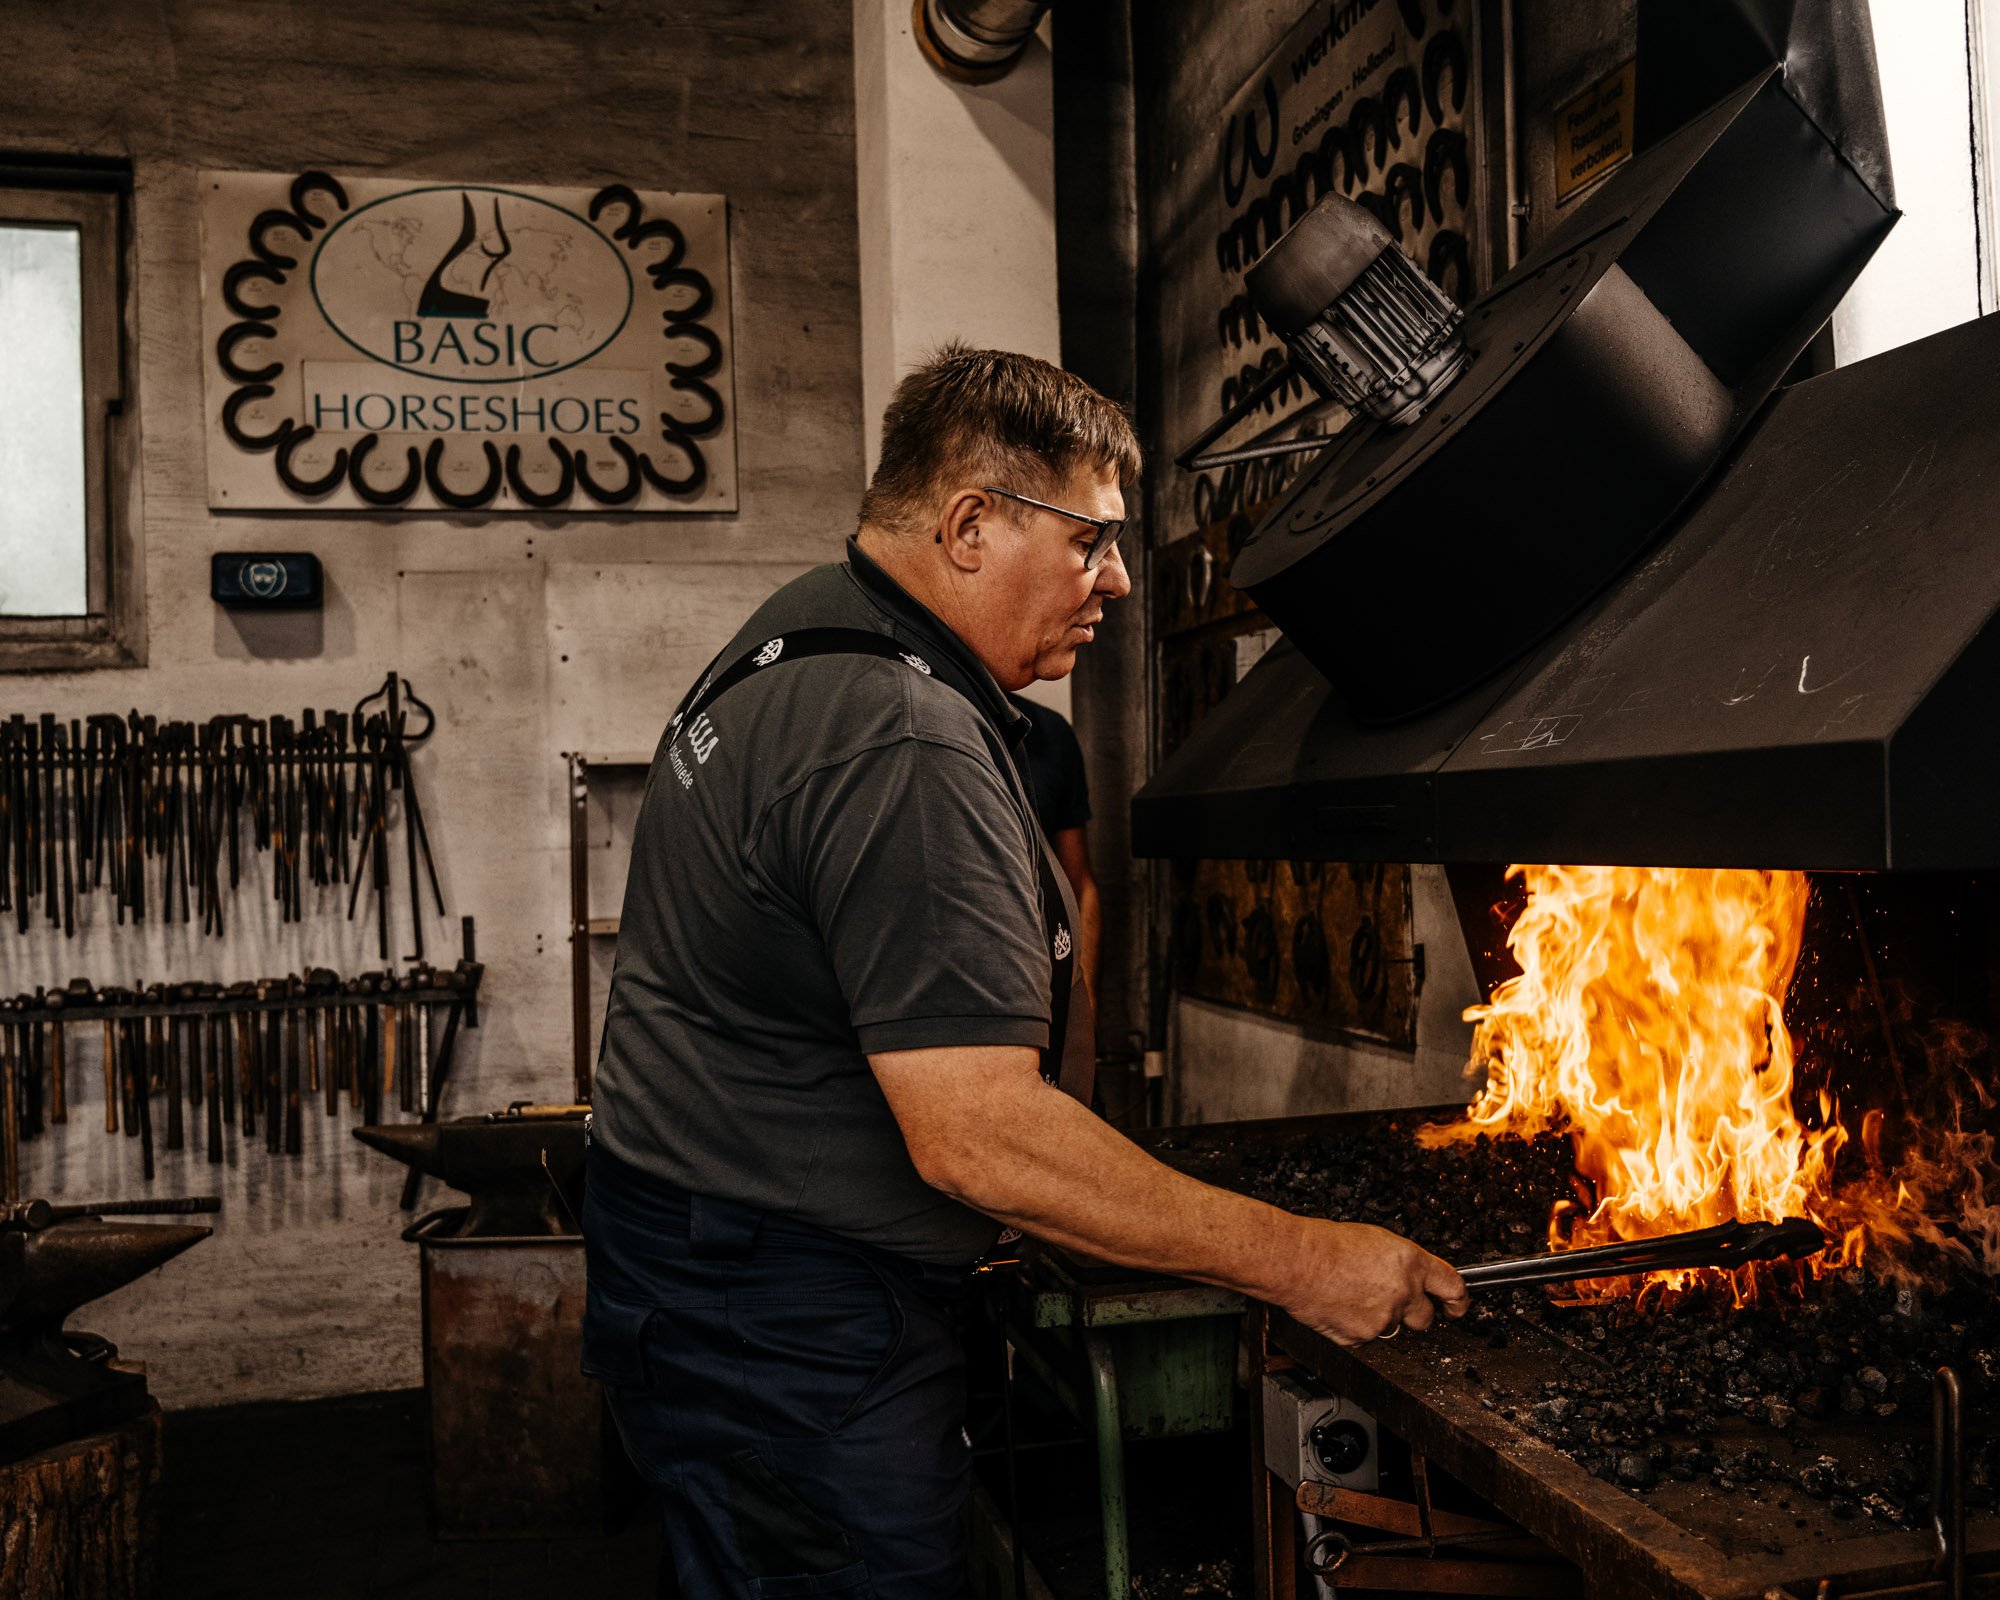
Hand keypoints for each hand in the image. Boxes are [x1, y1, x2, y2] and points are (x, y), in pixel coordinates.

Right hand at [1274, 1219, 1468, 1346]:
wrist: (1295, 1261)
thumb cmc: (1326, 1244)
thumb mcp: (1377, 1241)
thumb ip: (1402, 1264)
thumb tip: (1412, 1278)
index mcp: (1410, 1263)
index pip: (1452, 1287)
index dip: (1459, 1301)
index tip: (1457, 1307)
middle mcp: (1403, 1292)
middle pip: (1425, 1317)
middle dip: (1413, 1313)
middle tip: (1389, 1301)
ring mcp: (1384, 1318)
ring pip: (1392, 1327)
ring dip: (1379, 1317)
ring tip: (1351, 1295)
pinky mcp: (1362, 1337)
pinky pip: (1366, 1338)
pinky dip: (1355, 1327)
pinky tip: (1339, 1306)